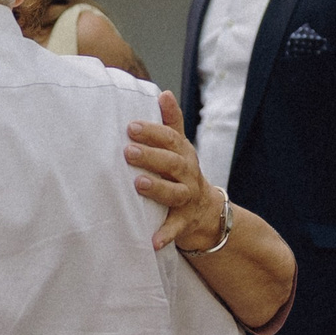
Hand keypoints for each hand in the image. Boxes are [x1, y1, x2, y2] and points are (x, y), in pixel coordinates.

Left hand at [126, 93, 221, 251]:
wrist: (207, 211)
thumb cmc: (182, 172)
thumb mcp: (180, 147)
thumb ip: (171, 122)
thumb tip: (164, 93)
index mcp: (183, 154)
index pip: (170, 139)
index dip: (153, 132)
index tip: (131, 126)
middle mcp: (188, 174)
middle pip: (172, 163)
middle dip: (151, 156)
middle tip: (128, 151)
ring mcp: (187, 199)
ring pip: (174, 193)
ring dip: (157, 188)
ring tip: (138, 184)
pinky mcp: (185, 222)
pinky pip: (175, 229)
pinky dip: (165, 235)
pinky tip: (152, 241)